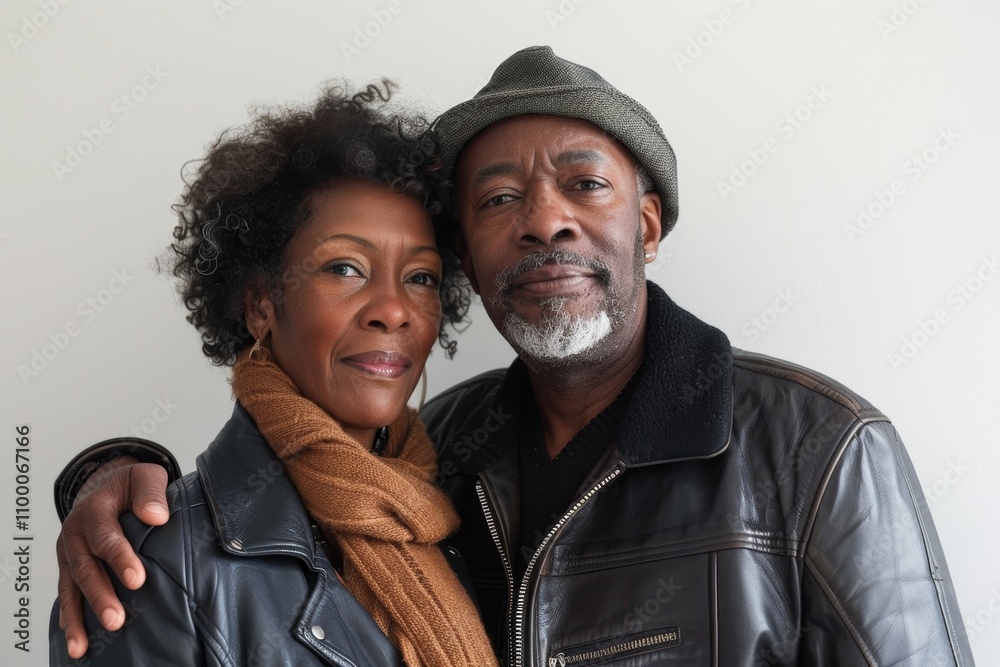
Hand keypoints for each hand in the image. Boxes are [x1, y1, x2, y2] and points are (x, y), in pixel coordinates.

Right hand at [56, 456, 169, 658]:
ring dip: (78, 616)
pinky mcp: (69, 567)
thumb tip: (157, 516)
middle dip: (100, 595)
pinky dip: (69, 618)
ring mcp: (69, 552)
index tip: (137, 580)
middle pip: (85, 567)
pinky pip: (66, 594)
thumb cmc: (131, 485)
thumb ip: (150, 492)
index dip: (120, 558)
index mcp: (95, 509)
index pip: (106, 537)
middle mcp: (75, 532)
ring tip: (85, 645)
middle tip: (117, 619)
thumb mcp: (144, 476)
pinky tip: (76, 641)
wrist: (105, 485)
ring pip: (70, 587)